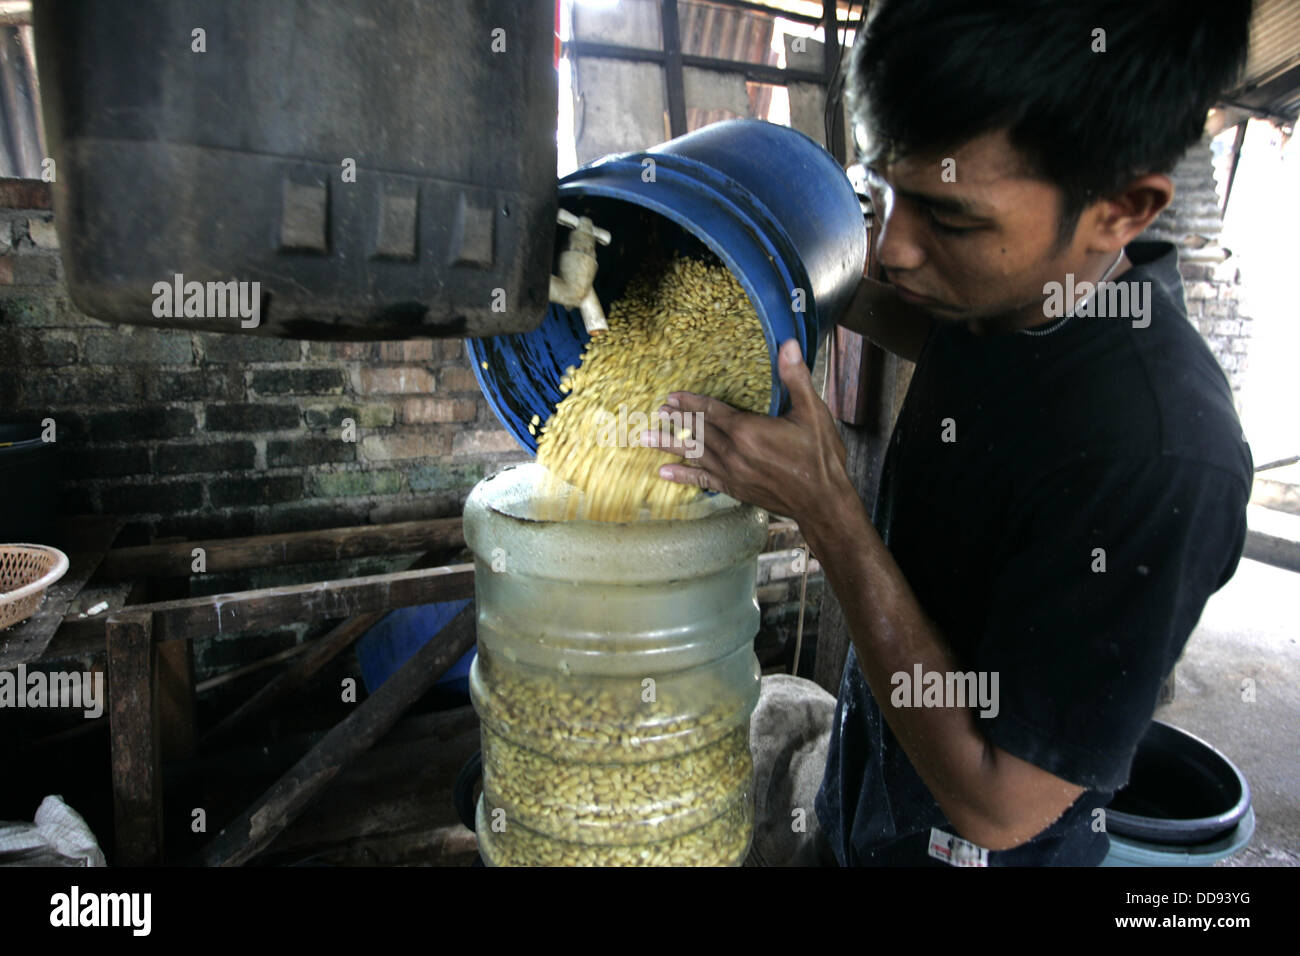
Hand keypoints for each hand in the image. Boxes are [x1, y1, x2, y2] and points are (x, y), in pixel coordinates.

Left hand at [641, 338, 852, 523]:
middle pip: (698, 432)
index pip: (712, 412)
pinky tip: (665, 473)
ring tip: (645, 438)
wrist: (823, 502)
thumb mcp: (813, 413)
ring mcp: (732, 473)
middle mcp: (734, 453)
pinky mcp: (735, 489)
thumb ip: (796, 378)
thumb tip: (789, 345)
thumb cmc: (821, 457)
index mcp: (749, 431)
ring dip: (669, 445)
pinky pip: (703, 481)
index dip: (691, 403)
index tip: (672, 397)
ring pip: (694, 455)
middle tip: (656, 412)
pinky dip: (684, 476)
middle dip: (677, 420)